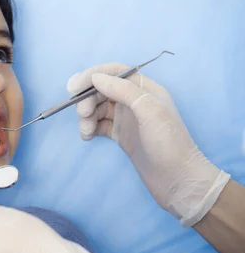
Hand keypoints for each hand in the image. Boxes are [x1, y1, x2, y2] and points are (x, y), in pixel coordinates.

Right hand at [67, 63, 230, 226]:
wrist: (178, 181)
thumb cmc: (169, 144)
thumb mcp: (150, 112)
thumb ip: (124, 91)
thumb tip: (96, 77)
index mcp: (145, 89)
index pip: (114, 72)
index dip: (92, 75)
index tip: (73, 87)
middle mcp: (135, 100)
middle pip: (103, 89)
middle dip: (87, 98)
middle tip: (82, 113)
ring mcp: (127, 118)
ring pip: (98, 107)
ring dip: (87, 116)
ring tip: (86, 131)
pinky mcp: (121, 135)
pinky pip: (99, 124)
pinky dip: (90, 128)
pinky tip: (88, 136)